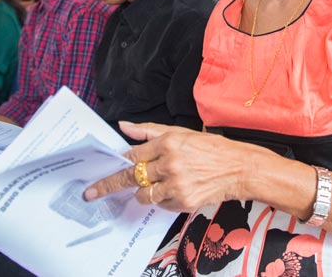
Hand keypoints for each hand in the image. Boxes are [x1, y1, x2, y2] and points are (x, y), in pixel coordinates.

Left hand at [83, 122, 250, 212]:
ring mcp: (177, 184)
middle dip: (109, 185)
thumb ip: (149, 130)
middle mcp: (170, 163)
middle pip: (131, 177)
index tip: (100, 171)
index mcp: (168, 142)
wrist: (239, 168)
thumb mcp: (181, 132)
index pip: (132, 155)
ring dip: (144, 192)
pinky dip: (164, 200)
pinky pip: (161, 205)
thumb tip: (123, 126)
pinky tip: (177, 190)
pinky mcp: (184, 202)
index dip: (116, 163)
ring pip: (144, 195)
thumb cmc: (212, 149)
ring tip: (158, 184)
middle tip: (91, 193)